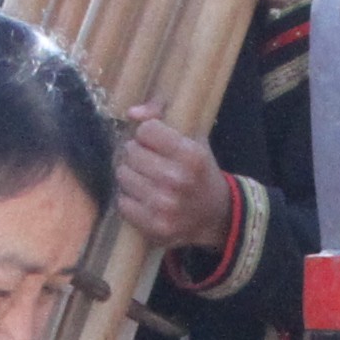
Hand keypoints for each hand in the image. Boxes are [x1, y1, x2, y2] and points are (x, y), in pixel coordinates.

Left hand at [109, 109, 225, 251]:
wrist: (216, 216)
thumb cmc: (199, 171)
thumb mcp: (192, 137)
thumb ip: (161, 114)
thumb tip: (131, 113)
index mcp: (191, 155)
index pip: (146, 130)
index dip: (147, 134)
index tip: (155, 142)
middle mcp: (178, 179)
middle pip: (131, 152)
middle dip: (136, 153)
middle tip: (148, 161)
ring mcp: (165, 206)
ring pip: (123, 176)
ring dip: (131, 175)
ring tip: (146, 179)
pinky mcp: (155, 226)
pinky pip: (123, 203)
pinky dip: (130, 199)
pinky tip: (144, 198)